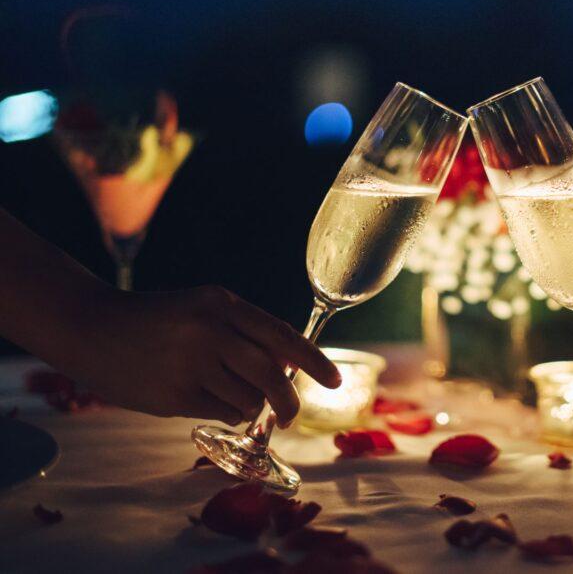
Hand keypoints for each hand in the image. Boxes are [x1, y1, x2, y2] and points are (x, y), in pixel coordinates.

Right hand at [65, 286, 339, 425]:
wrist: (91, 327)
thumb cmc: (158, 319)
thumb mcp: (205, 309)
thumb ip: (247, 333)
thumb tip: (293, 365)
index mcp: (222, 305)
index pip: (283, 336)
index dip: (314, 362)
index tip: (334, 381)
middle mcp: (210, 332)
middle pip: (272, 376)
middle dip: (289, 401)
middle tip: (292, 413)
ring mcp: (191, 366)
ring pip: (249, 401)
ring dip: (249, 406)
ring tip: (223, 391)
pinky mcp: (174, 396)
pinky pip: (221, 413)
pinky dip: (223, 412)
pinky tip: (200, 396)